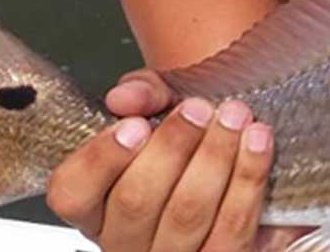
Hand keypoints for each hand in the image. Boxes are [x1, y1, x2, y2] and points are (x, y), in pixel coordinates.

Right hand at [46, 69, 278, 250]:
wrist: (241, 151)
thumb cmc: (193, 133)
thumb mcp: (163, 104)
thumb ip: (143, 92)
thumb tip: (125, 96)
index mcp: (95, 204)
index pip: (73, 192)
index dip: (101, 159)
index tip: (136, 124)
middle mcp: (125, 239)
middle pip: (136, 201)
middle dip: (173, 147)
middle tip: (199, 109)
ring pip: (186, 215)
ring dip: (215, 158)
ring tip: (235, 117)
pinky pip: (231, 229)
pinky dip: (248, 180)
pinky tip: (257, 143)